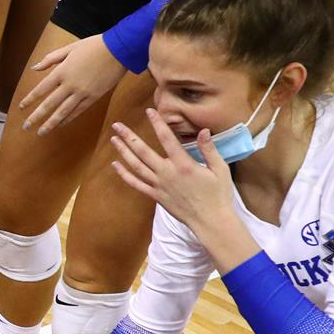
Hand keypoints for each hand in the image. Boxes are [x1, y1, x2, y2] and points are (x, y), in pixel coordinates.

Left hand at [19, 34, 126, 133]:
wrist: (118, 50)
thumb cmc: (93, 46)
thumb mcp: (69, 48)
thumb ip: (50, 59)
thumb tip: (34, 68)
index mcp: (62, 72)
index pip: (41, 89)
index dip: (30, 99)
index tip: (21, 108)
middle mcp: (70, 85)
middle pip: (49, 104)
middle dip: (36, 117)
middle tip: (26, 127)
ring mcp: (82, 93)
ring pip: (63, 112)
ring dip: (50, 123)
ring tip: (41, 132)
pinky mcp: (93, 97)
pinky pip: (78, 111)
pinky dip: (68, 119)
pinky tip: (60, 125)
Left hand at [107, 109, 238, 234]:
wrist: (210, 221)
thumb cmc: (218, 195)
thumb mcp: (220, 169)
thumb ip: (209, 149)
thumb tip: (203, 130)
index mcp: (183, 164)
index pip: (167, 139)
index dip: (157, 123)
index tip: (149, 111)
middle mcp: (167, 173)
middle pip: (143, 151)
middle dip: (129, 136)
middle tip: (117, 125)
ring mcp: (159, 185)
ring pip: (136, 166)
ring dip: (123, 152)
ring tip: (113, 139)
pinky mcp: (156, 196)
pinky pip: (136, 184)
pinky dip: (124, 175)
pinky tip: (115, 165)